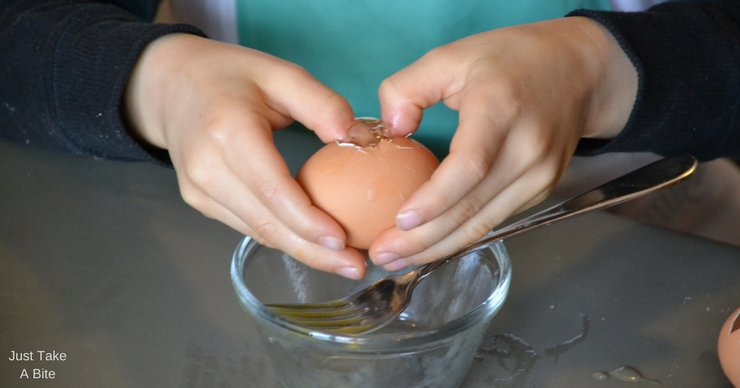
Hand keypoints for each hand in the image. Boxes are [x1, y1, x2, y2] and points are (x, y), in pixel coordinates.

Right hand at [125, 34, 365, 278]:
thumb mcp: (280, 72)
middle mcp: (207, 168)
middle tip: (357, 266)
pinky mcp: (199, 201)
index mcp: (228, 132)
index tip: (344, 242)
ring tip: (344, 261)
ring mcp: (198, 189)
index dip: (308, 222)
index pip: (272, 190)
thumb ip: (321, 103)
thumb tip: (359, 139)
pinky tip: (313, 243)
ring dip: (302, 251)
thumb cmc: (230, 76)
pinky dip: (282, 237)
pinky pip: (248, 226)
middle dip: (314, 252)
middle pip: (267, 223)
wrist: (170, 85)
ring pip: (258, 232)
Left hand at [370, 17, 637, 269]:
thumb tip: (390, 131)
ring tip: (396, 259)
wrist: (579, 71)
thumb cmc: (510, 60)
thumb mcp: (451, 55)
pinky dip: (460, 236)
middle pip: (473, 208)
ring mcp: (539, 176)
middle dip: (424, 240)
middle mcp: (527, 149)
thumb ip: (407, 87)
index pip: (470, 166)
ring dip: (438, 248)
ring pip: (483, 224)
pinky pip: (494, 220)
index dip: (435, 199)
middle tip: (382, 254)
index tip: (400, 220)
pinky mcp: (541, 190)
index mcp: (501, 109)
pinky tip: (430, 243)